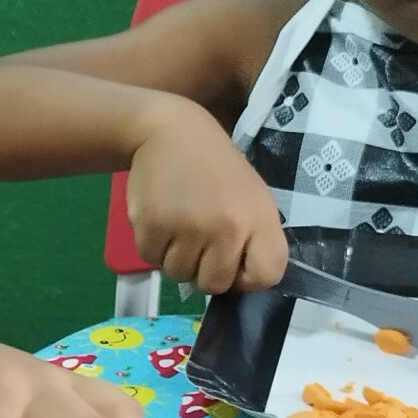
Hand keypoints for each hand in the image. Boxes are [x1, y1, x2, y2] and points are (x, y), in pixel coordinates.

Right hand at [126, 106, 287, 292]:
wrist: (170, 133)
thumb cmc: (216, 169)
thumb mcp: (252, 198)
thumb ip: (252, 241)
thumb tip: (234, 284)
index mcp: (258, 218)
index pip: (265, 277)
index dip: (248, 278)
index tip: (235, 262)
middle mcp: (226, 227)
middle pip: (214, 285)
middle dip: (204, 271)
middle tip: (200, 242)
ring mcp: (187, 228)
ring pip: (179, 275)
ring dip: (176, 259)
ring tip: (179, 227)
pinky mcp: (152, 226)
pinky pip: (152, 260)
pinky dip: (154, 247)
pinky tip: (161, 220)